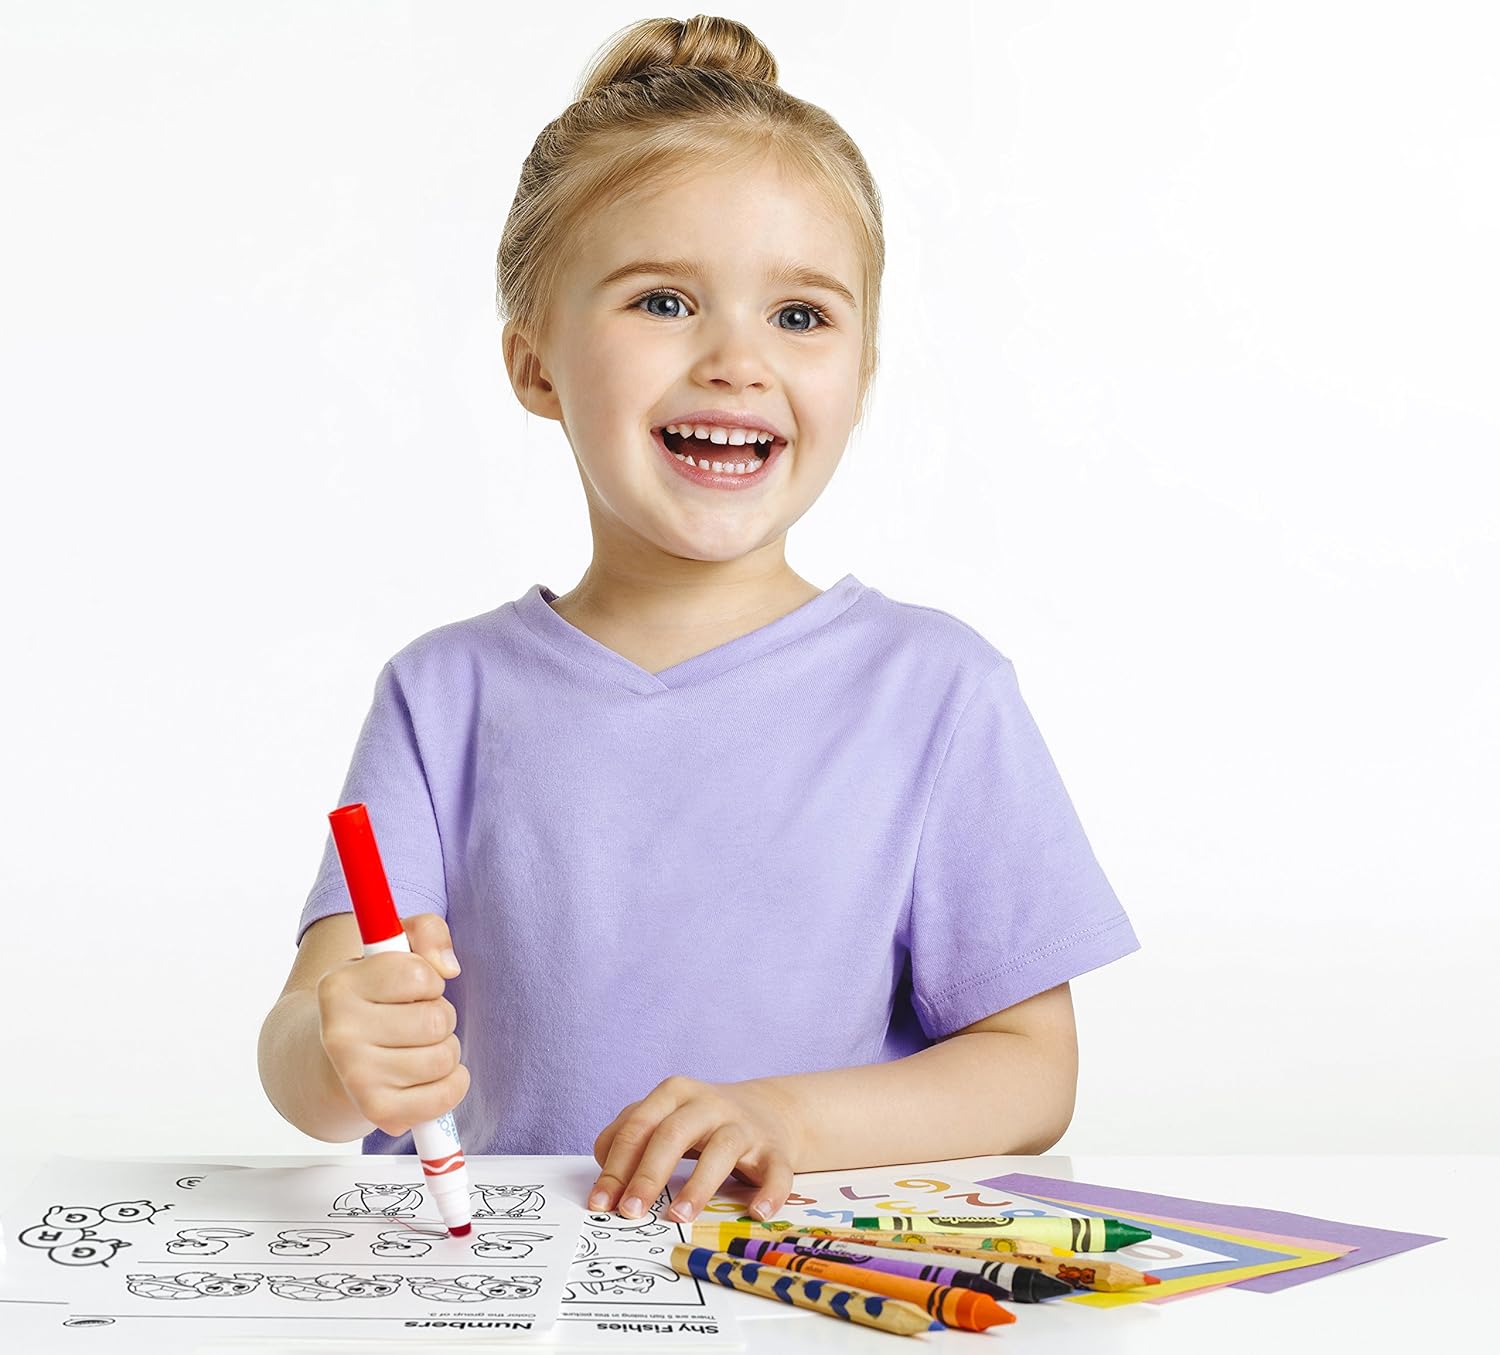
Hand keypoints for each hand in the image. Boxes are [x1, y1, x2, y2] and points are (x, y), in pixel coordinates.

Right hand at [315, 912, 468, 1136]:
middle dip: (441, 1016)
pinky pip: (444, 1096)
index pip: (419, 974)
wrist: (336, 1060)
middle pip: (436, 1021)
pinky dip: (453, 1084)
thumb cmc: (376, 998)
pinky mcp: (377, 1110)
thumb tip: (448, 967)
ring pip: (444, 1057)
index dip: (429, 979)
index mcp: (339, 985)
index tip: (414, 986)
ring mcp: (356, 1077)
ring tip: (420, 1045)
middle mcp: (339, 1033)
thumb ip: (428, 932)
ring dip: (446, 1049)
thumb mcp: (396, 948)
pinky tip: (433, 1074)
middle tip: (417, 1020)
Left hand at [588, 1076, 801, 1224]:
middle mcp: (708, 1104)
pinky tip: (756, 1212)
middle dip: (647, 1175)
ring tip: (678, 1216)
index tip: (600, 1203)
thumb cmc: (702, 1122)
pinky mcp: (774, 1149)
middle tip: (629, 1212)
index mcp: (674, 1093)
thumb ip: (630, 1137)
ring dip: (698, 1185)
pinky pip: (775, 1171)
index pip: (637, 1127)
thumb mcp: (664, 1116)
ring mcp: (743, 1126)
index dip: (616, 1166)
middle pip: (672, 1134)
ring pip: (721, 1151)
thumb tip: (603, 1181)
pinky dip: (769, 1192)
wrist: (769, 1110)